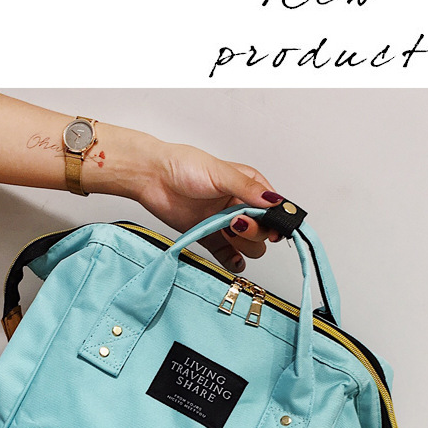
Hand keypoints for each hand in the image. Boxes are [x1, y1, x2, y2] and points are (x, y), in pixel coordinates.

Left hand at [135, 141, 283, 273]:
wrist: (151, 178)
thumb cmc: (183, 166)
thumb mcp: (220, 173)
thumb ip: (248, 189)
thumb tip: (275, 202)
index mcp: (249, 187)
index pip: (274, 209)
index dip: (275, 220)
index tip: (270, 225)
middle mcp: (240, 206)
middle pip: (264, 231)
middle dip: (255, 231)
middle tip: (235, 222)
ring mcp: (225, 224)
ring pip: (250, 246)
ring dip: (244, 245)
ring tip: (226, 232)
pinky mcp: (210, 239)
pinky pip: (229, 256)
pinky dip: (234, 261)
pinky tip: (232, 259)